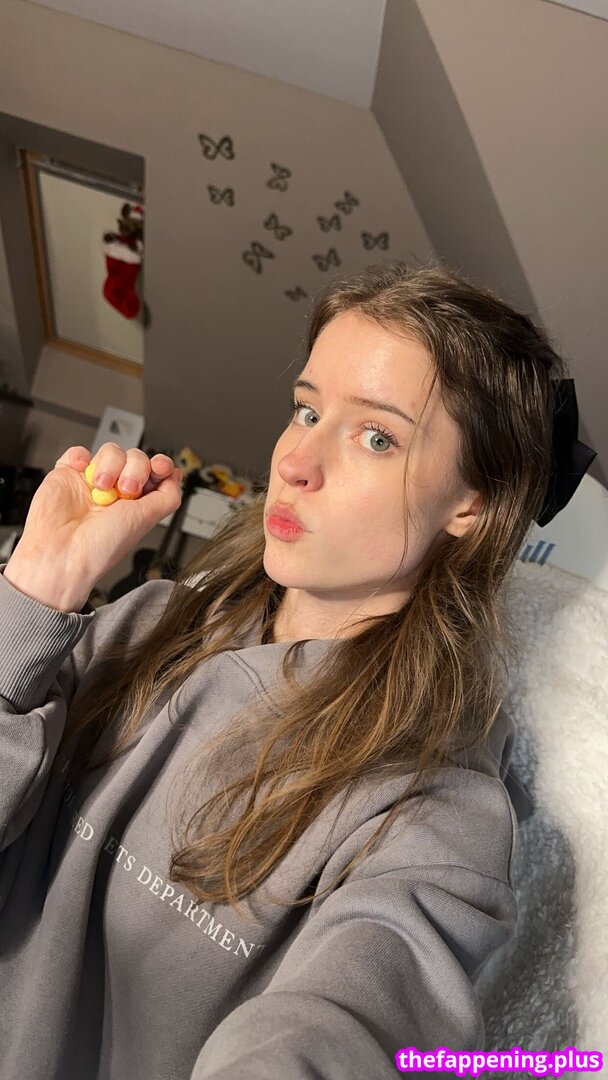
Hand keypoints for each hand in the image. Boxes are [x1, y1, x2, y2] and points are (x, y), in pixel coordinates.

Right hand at [5, 443, 182, 607]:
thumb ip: (168, 497)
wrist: (63, 553)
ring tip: (100, 488)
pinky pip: (78, 452)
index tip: (160, 467)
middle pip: (135, 458)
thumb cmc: (101, 548)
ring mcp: (92, 482)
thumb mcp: (146, 520)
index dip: (160, 465)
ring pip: (110, 451)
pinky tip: (81, 471)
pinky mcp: (68, 475)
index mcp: (137, 504)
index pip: (154, 473)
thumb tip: (177, 476)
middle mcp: (116, 492)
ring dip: (109, 465)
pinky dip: (80, 456)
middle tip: (126, 489)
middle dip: (135, 469)